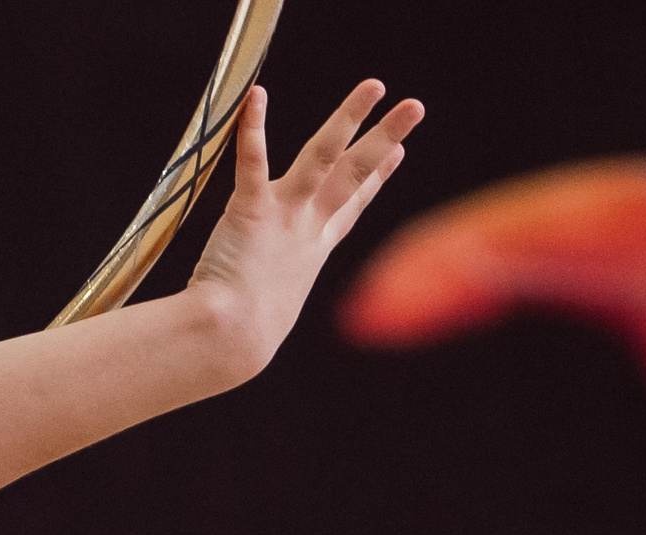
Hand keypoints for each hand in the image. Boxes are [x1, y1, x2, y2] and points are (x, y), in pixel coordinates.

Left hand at [188, 80, 425, 375]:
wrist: (230, 338)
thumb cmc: (236, 337)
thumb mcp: (263, 315)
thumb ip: (260, 306)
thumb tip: (249, 335)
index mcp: (313, 250)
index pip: (351, 206)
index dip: (376, 178)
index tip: (398, 151)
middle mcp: (308, 227)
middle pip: (355, 173)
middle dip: (386, 136)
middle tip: (415, 106)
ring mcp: (285, 215)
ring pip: (324, 156)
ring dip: (350, 117)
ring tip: (374, 86)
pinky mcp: (252, 210)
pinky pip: (254, 161)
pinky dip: (253, 128)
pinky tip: (257, 96)